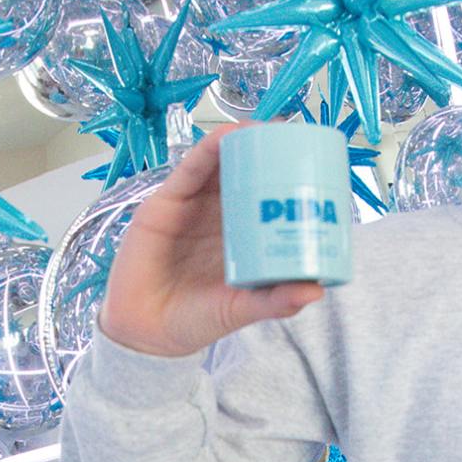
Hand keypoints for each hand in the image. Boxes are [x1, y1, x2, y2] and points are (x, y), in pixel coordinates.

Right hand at [98, 124, 323, 356]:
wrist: (145, 333)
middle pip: (247, 175)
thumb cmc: (195, 319)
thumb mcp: (242, 309)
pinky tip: (224, 136)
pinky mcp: (166, 203)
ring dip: (241, 142)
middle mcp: (219, 216)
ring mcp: (194, 206)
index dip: (287, 183)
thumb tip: (315, 289)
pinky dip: (207, 150)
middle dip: (270, 155)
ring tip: (266, 128)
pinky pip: (189, 170)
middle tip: (297, 140)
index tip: (316, 169)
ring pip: (219, 165)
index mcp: (242, 236)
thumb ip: (275, 301)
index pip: (267, 200)